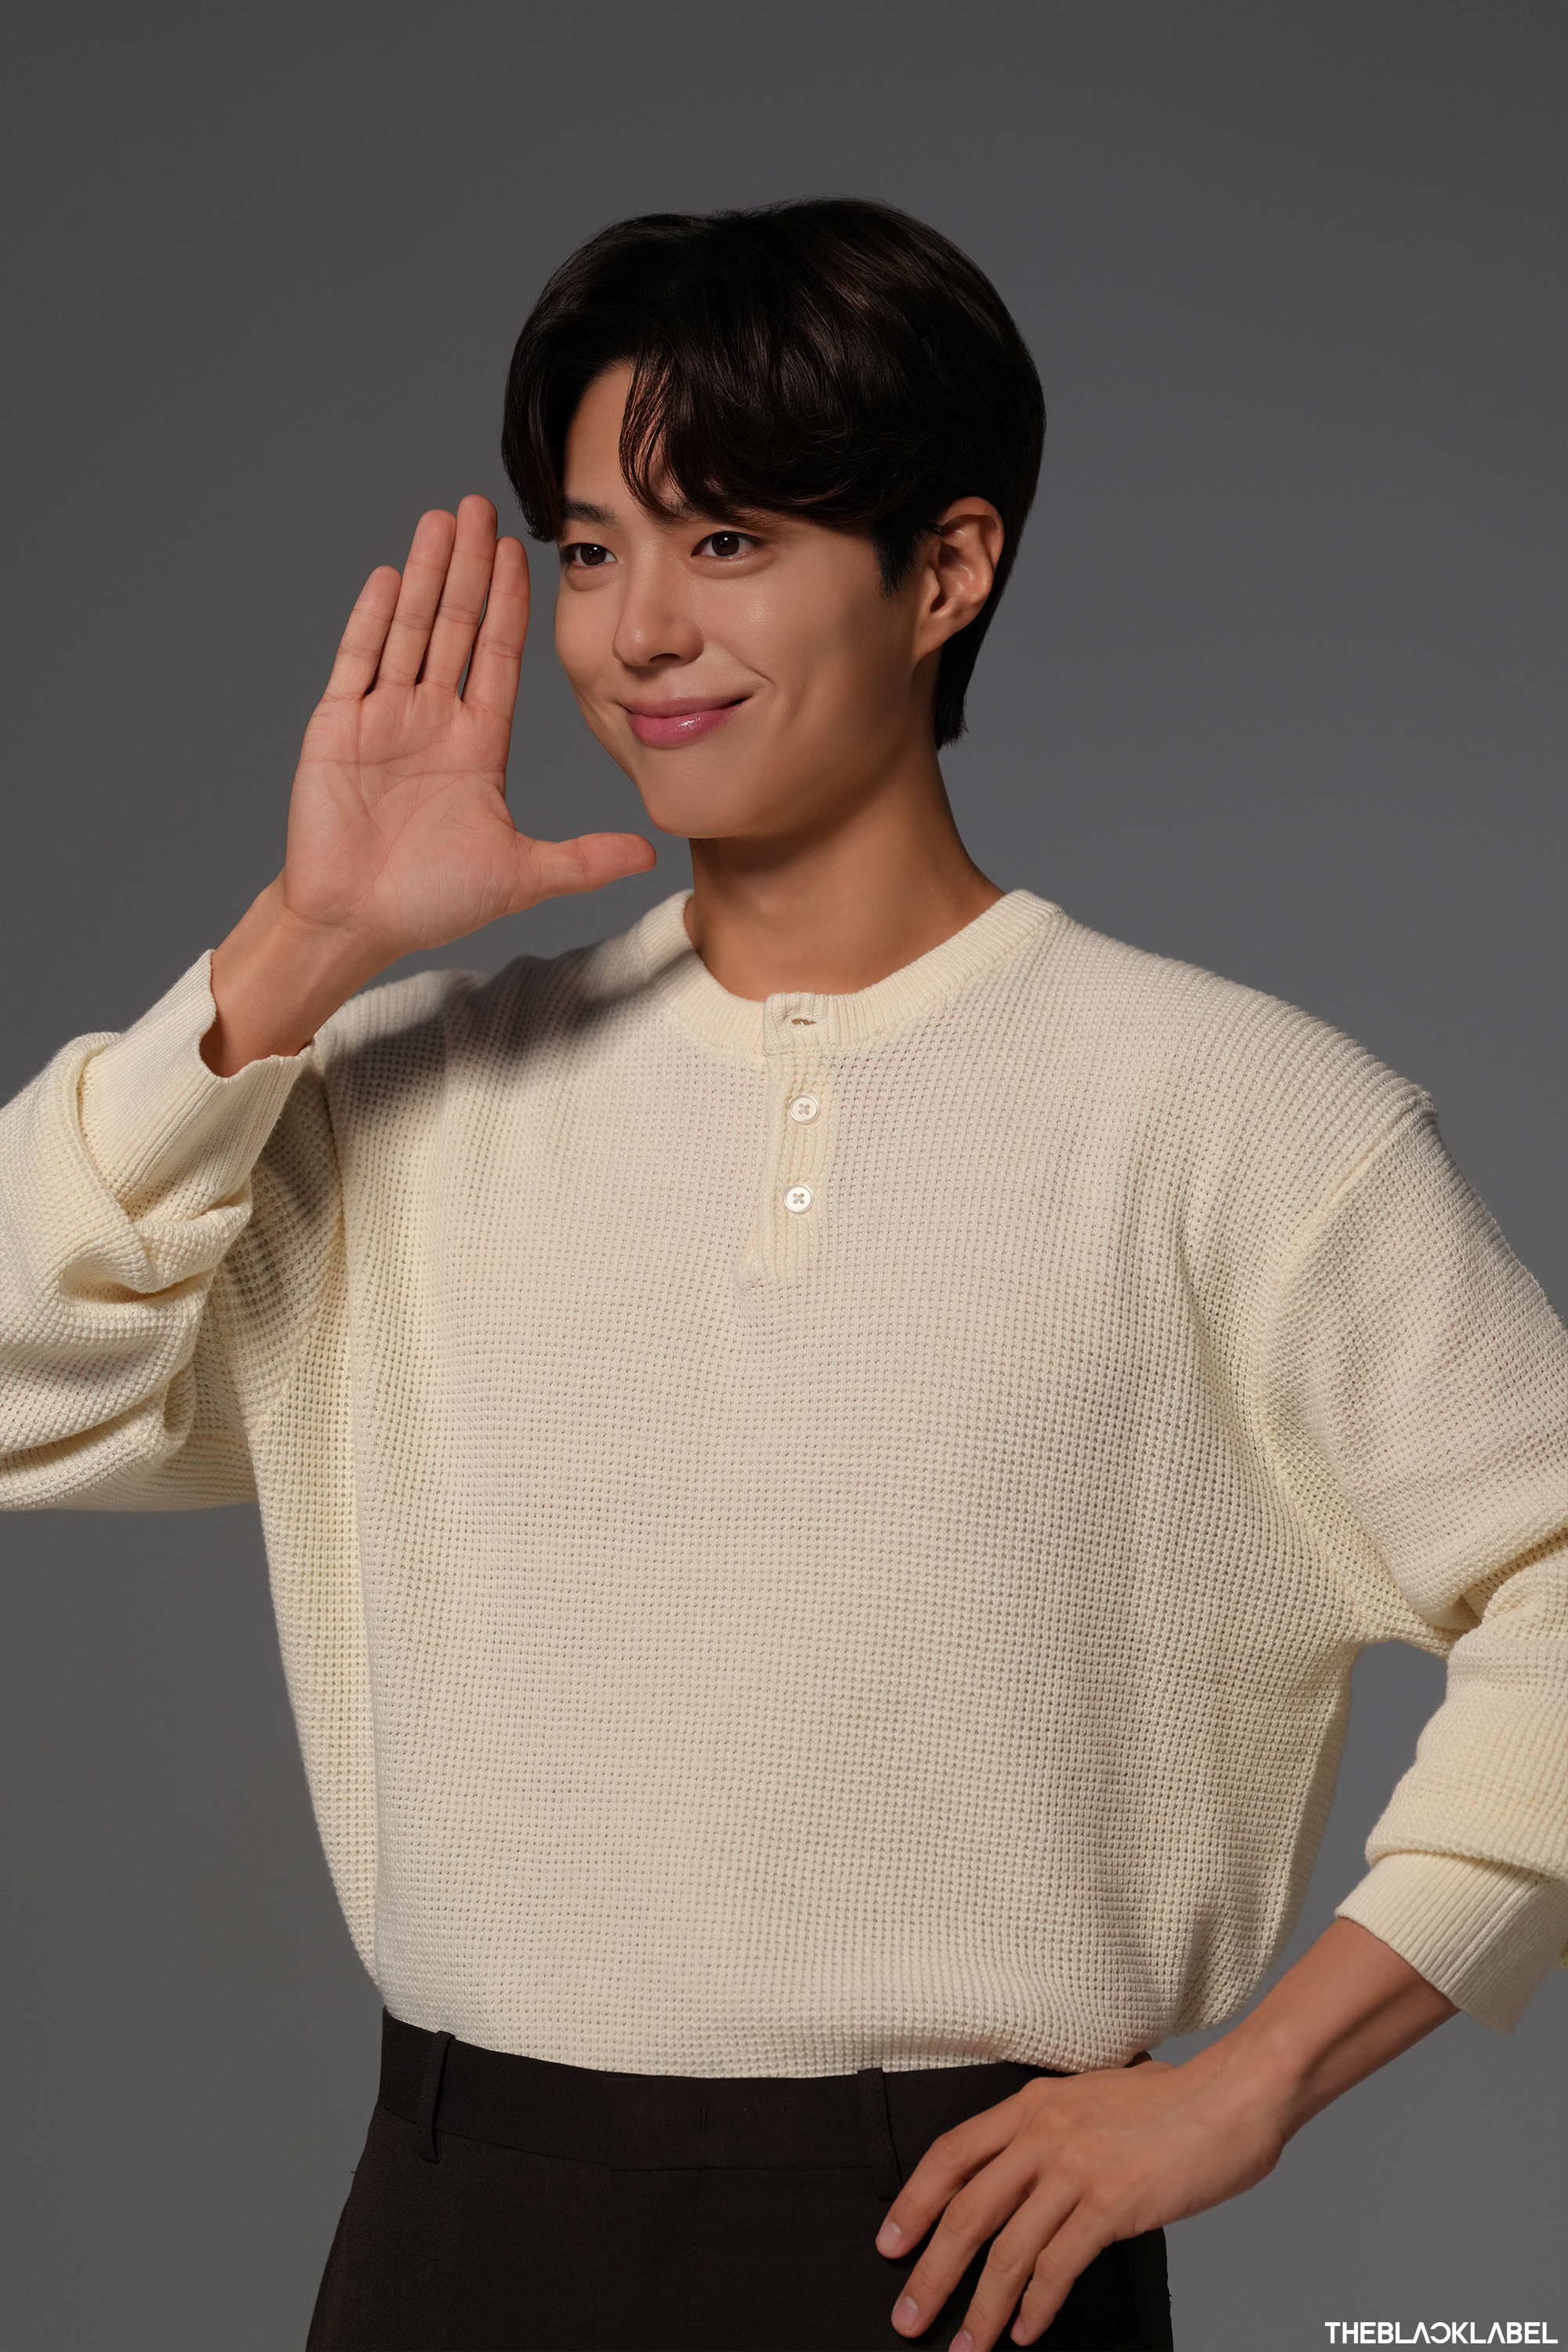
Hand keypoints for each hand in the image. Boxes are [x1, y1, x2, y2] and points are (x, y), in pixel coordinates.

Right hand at [204, 495, 654, 1070]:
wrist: (355, 924)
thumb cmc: (430, 901)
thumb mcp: (522, 875)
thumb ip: (584, 859)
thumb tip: (652, 853)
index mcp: (476, 744)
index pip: (499, 657)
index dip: (512, 604)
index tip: (521, 551)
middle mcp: (432, 720)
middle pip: (456, 628)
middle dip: (470, 568)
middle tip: (480, 506)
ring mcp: (383, 719)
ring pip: (409, 630)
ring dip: (427, 576)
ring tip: (441, 519)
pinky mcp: (338, 728)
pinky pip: (358, 662)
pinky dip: (373, 619)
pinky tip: (391, 575)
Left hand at [874, 1919, 1457, 2349]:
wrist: (1230, 2098)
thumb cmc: (1166, 2103)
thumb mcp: (1087, 2099)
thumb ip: (1047, 2131)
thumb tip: (1016, 2178)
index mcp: (1029, 2104)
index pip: (949, 2154)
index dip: (913, 2203)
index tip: (890, 2244)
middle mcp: (1042, 2133)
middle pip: (966, 2210)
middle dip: (932, 2271)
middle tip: (907, 2316)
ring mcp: (1076, 2168)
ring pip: (1008, 2248)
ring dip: (981, 2305)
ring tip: (964, 2345)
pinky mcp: (1112, 2204)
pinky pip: (1059, 2265)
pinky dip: (1036, 2305)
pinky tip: (1024, 2331)